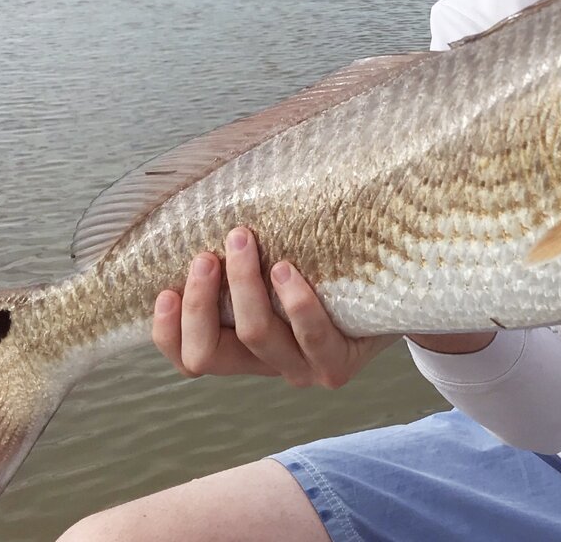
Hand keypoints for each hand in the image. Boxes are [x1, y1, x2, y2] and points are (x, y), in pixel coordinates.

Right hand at [152, 227, 396, 387]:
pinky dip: (295, 300)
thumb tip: (210, 192)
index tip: (163, 289)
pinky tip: (287, 268)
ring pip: (256, 335)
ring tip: (243, 240)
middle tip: (205, 255)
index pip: (188, 357)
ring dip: (243, 285)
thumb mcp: (281, 264)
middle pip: (209, 354)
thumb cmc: (328, 271)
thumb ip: (244, 254)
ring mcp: (302, 369)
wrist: (398, 297)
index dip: (167, 332)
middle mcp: (266, 365)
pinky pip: (311, 334)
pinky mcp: (338, 365)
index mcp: (241, 349)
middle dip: (201, 303)